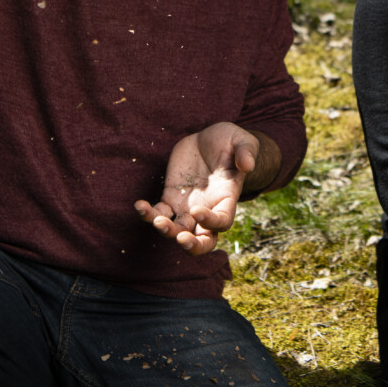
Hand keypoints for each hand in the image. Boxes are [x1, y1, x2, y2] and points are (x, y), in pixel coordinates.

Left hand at [134, 123, 261, 255]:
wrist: (209, 140)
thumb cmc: (230, 142)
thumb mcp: (242, 141)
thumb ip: (246, 152)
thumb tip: (248, 165)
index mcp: (227, 199)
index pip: (223, 221)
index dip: (211, 222)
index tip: (198, 210)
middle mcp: (208, 210)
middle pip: (203, 240)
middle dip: (192, 245)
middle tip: (180, 238)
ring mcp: (188, 207)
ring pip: (177, 231)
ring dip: (166, 230)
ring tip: (155, 220)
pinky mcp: (171, 198)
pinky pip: (159, 213)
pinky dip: (148, 214)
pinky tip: (139, 205)